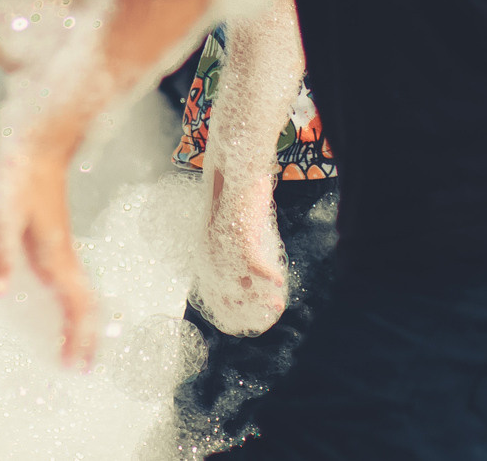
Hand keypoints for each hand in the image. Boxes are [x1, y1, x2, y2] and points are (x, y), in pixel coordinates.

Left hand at [0, 129, 95, 365]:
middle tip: (75, 363)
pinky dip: (53, 294)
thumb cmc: (17, 170)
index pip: (79, 306)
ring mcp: (54, 240)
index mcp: (54, 254)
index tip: (76, 366)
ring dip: (69, 317)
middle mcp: (59, 252)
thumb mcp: (0, 212)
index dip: (80, 338)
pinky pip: (56, 272)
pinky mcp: (44, 228)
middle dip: (81, 335)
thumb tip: (1, 292)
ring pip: (70, 288)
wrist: (34, 133)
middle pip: (80, 302)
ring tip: (58, 340)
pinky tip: (32, 295)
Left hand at [192, 165, 289, 338]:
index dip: (229, 306)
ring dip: (261, 298)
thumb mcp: (233, 222)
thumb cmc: (235, 192)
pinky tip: (280, 282)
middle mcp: (211, 250)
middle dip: (247, 309)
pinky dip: (269, 276)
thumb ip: (238, 242)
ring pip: (243, 283)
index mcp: (206, 248)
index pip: (213, 288)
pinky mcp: (241, 236)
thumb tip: (250, 261)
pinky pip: (256, 266)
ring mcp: (224, 245)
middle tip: (266, 316)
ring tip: (276, 306)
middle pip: (227, 292)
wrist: (234, 167)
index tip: (246, 318)